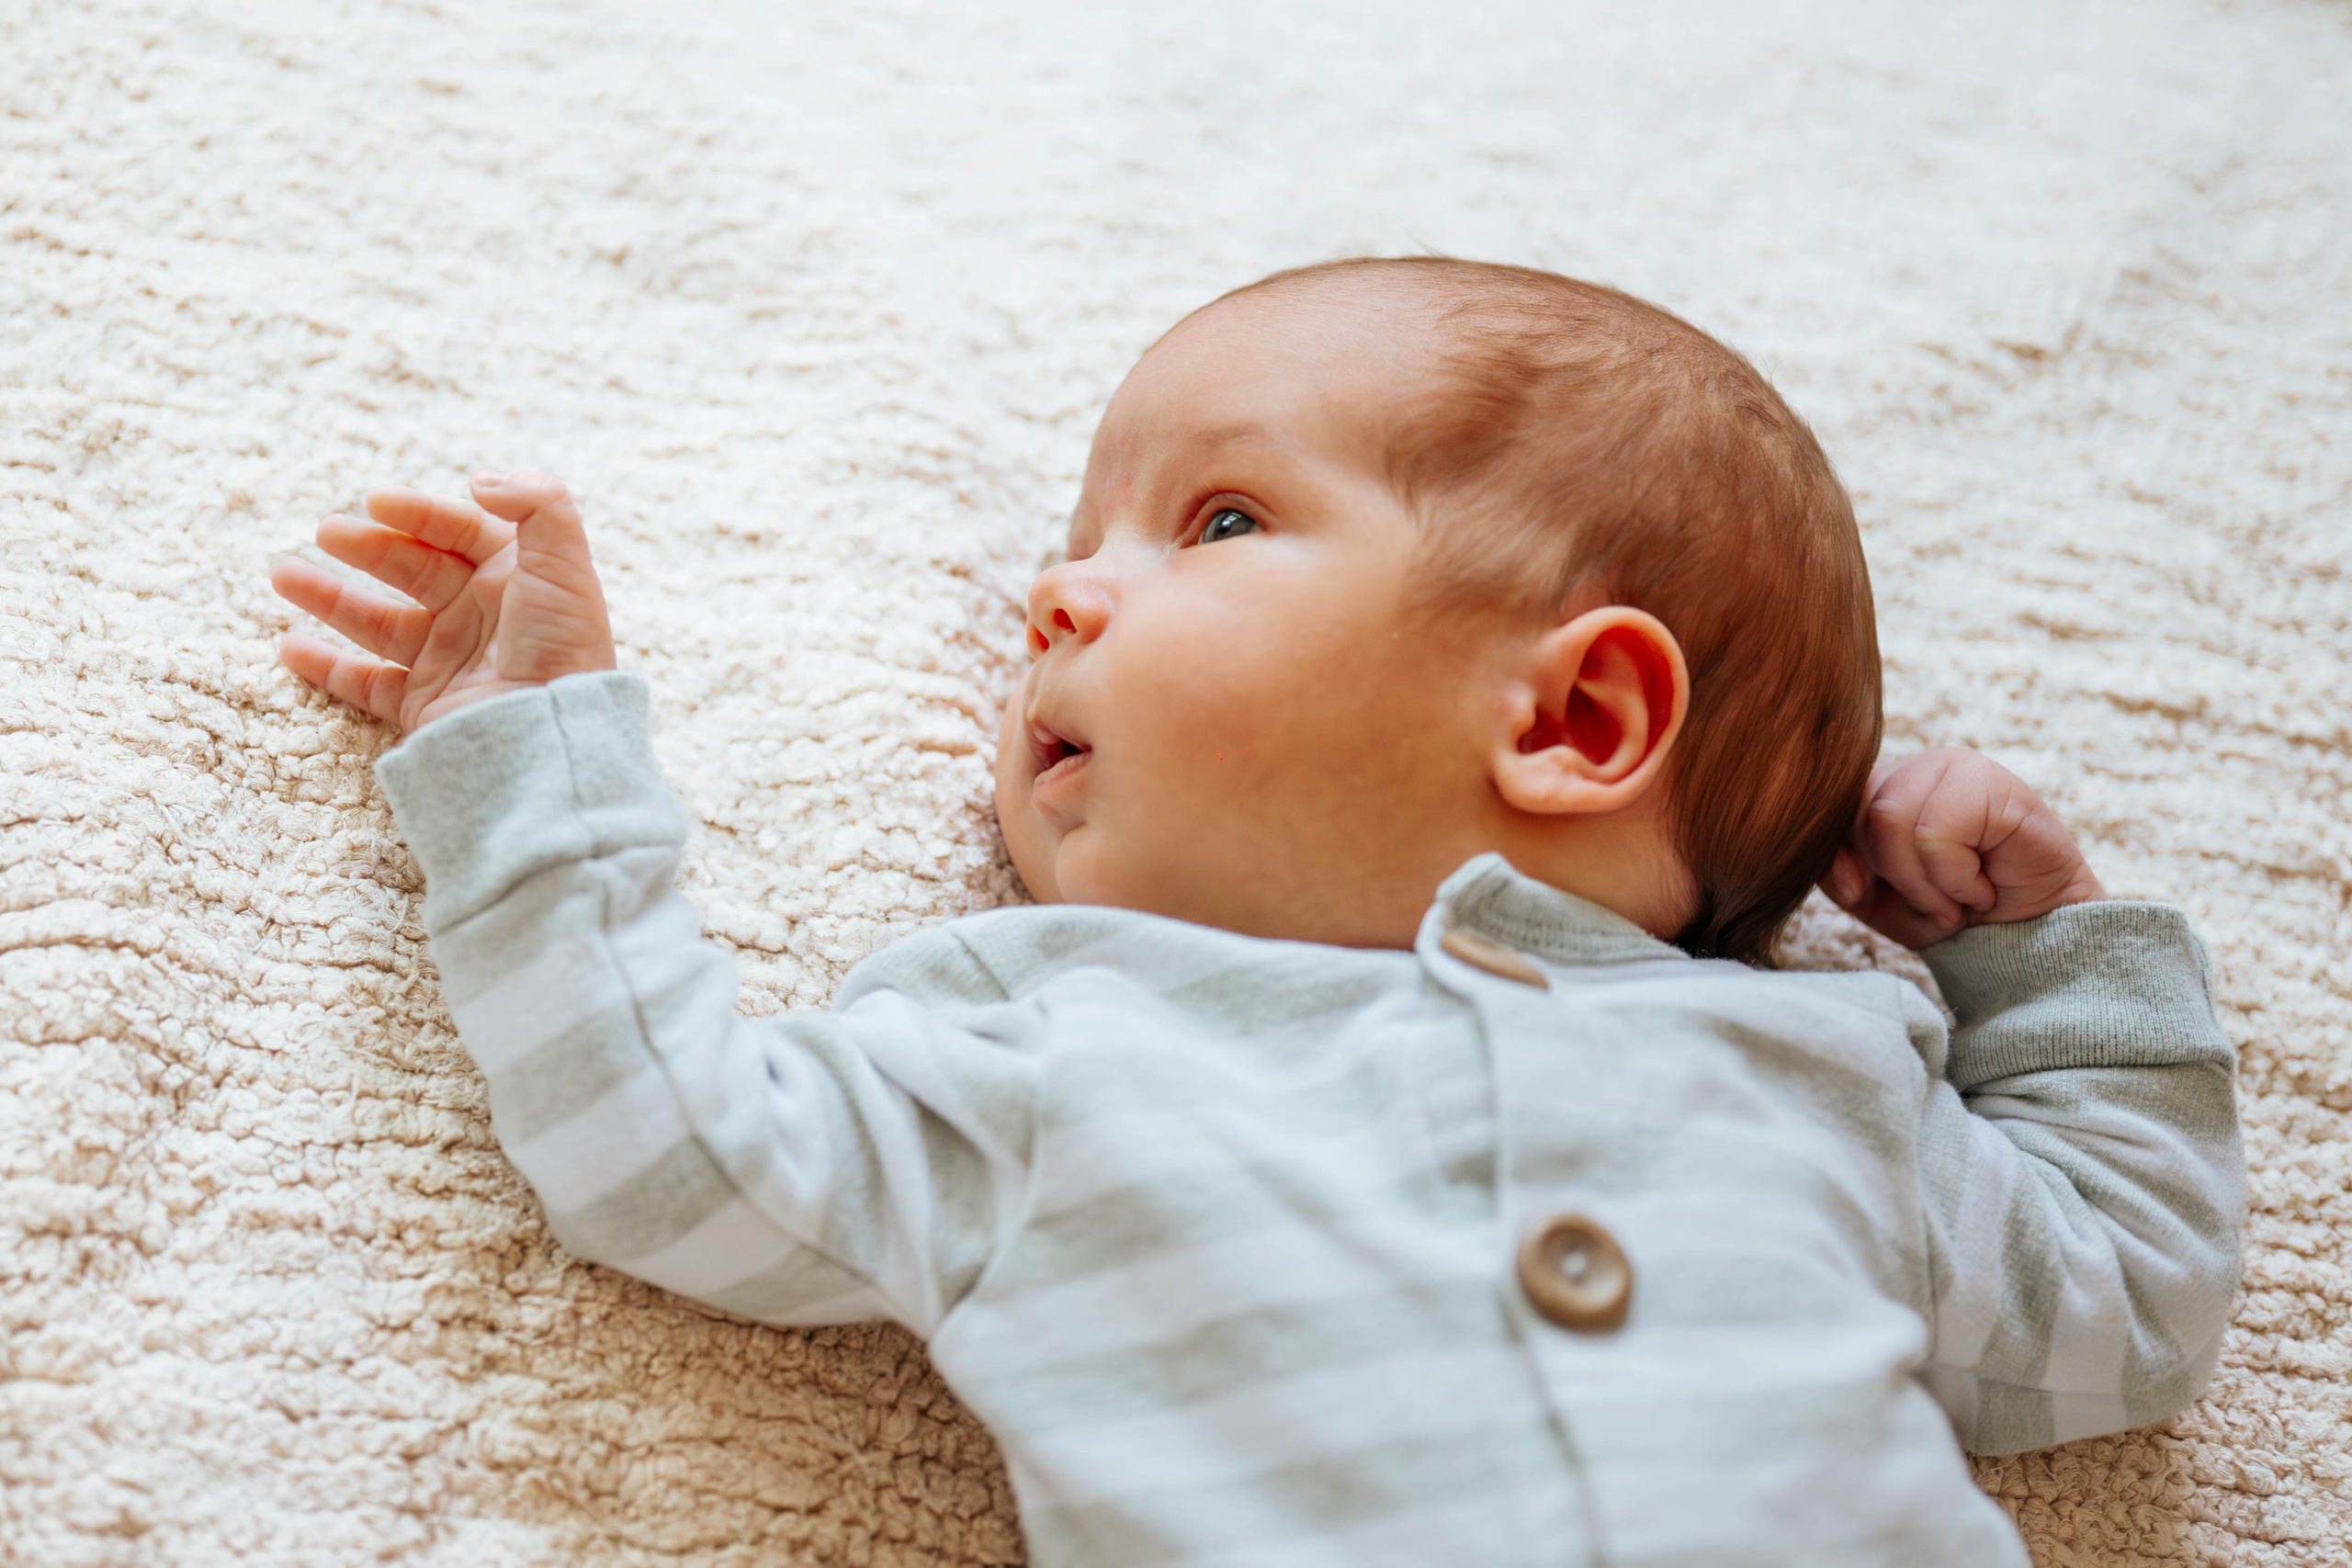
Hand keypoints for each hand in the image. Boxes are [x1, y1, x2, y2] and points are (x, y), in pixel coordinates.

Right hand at [270, 471, 614, 732]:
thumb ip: (539, 504)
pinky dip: (327, 667)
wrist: (549, 738)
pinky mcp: (426, 705)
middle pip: (416, 570)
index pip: (461, 533)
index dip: (420, 513)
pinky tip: (289, 646)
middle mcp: (483, 618)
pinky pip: (366, 683)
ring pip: (380, 622)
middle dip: (369, 547)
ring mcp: (451, 662)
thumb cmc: (561, 648)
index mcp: (516, 580)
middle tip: (326, 531)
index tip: (375, 500)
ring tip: (282, 573)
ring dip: (330, 597)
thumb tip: (482, 479)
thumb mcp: (564, 564)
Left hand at [1822, 746, 2104, 948]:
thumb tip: (1832, 862)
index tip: (1863, 893)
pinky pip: (1936, 832)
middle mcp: (1915, 767)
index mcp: (1882, 786)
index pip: (1831, 807)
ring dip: (1927, 882)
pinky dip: (1957, 878)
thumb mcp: (1875, 898)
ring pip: (1892, 819)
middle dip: (1895, 876)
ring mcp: (1955, 766)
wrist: (2025, 941)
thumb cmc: (1951, 913)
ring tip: (1963, 895)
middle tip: (1937, 902)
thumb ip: (1836, 872)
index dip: (1841, 858)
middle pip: (1862, 814)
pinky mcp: (1993, 783)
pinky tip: (1985, 883)